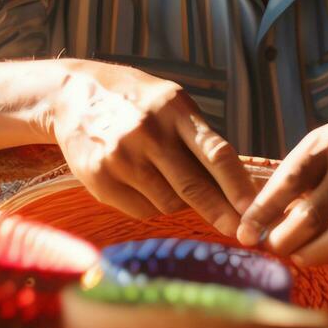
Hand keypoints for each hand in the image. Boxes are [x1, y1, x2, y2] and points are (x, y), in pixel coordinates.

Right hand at [46, 59, 252, 236]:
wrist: (72, 95)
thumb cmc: (134, 101)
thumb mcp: (170, 102)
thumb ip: (199, 137)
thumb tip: (237, 185)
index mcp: (174, 109)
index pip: (216, 153)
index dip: (238, 186)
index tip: (255, 209)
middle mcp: (147, 132)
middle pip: (193, 186)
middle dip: (221, 213)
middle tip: (241, 232)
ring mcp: (121, 157)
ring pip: (168, 203)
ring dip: (180, 203)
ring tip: (169, 181)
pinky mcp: (99, 178)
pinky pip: (141, 210)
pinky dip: (151, 205)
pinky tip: (142, 184)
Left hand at [236, 102, 327, 265]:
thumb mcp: (326, 140)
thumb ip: (298, 173)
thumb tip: (263, 220)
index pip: (288, 182)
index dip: (261, 213)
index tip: (244, 234)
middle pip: (310, 218)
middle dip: (282, 242)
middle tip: (271, 250)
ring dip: (312, 255)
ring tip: (298, 256)